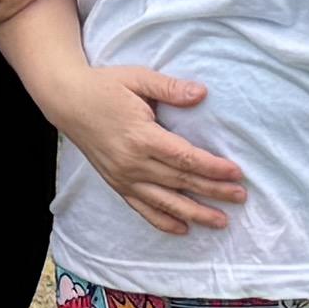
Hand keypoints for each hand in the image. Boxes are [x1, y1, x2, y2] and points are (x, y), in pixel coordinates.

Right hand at [51, 62, 248, 241]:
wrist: (67, 101)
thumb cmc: (105, 86)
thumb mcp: (138, 78)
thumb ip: (170, 88)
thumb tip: (202, 93)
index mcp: (141, 136)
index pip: (185, 158)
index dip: (213, 168)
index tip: (237, 174)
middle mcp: (132, 163)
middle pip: (180, 182)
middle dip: (213, 191)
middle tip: (241, 198)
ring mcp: (123, 177)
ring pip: (165, 201)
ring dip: (195, 213)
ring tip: (221, 221)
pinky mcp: (116, 184)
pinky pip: (142, 208)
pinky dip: (162, 220)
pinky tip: (182, 229)